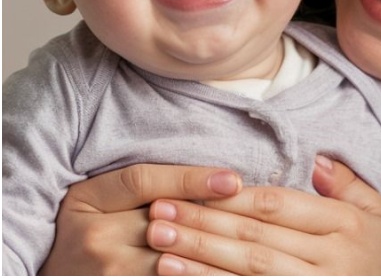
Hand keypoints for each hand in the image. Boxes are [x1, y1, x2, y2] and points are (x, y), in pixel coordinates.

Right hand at [40, 164, 241, 274]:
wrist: (55, 275)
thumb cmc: (90, 232)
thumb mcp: (103, 200)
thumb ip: (147, 188)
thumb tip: (217, 178)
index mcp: (88, 199)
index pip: (141, 181)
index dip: (190, 179)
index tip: (233, 180)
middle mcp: (94, 237)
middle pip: (164, 225)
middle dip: (212, 223)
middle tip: (257, 222)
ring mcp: (105, 274)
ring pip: (172, 263)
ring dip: (212, 259)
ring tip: (255, 253)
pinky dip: (200, 276)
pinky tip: (227, 273)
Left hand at [146, 156, 380, 274]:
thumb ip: (350, 187)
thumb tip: (318, 160)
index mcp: (346, 225)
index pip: (279, 206)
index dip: (231, 197)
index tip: (188, 187)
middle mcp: (331, 258)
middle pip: (257, 236)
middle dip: (203, 223)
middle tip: (158, 212)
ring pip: (251, 270)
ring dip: (200, 257)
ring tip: (160, 244)